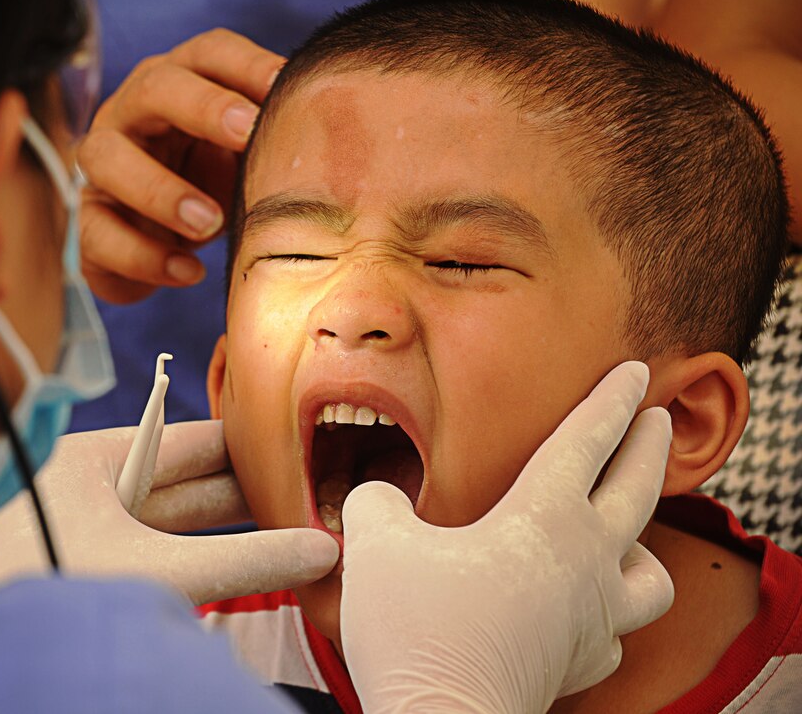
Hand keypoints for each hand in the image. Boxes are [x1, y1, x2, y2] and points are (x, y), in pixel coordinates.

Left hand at [0, 419, 338, 604]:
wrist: (2, 663)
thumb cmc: (62, 594)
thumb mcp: (166, 571)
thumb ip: (249, 562)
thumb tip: (320, 550)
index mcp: (90, 460)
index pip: (183, 440)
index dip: (242, 446)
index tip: (290, 450)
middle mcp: (83, 486)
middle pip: (179, 482)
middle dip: (239, 493)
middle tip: (299, 494)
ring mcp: (79, 530)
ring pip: (166, 521)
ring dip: (221, 529)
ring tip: (278, 528)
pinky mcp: (82, 568)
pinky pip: (150, 551)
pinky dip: (193, 556)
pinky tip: (229, 563)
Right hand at [77, 29, 282, 302]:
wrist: (165, 242)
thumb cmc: (216, 181)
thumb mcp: (248, 155)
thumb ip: (280, 133)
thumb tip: (346, 120)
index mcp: (181, 82)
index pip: (208, 53)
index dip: (245, 64)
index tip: (284, 88)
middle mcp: (133, 111)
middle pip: (152, 87)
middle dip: (201, 107)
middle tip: (246, 134)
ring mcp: (103, 164)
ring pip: (106, 158)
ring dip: (159, 189)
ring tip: (210, 224)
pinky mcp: (89, 219)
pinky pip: (98, 232)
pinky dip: (145, 255)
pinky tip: (189, 271)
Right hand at [340, 361, 673, 713]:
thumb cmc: (417, 627)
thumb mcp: (376, 543)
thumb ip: (377, 502)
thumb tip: (377, 496)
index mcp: (544, 518)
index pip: (588, 442)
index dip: (612, 400)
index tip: (637, 371)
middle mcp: (585, 563)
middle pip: (638, 492)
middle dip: (650, 447)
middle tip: (658, 418)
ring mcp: (591, 618)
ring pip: (651, 573)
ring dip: (643, 543)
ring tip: (625, 534)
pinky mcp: (579, 663)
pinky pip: (613, 632)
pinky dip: (604, 611)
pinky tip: (579, 609)